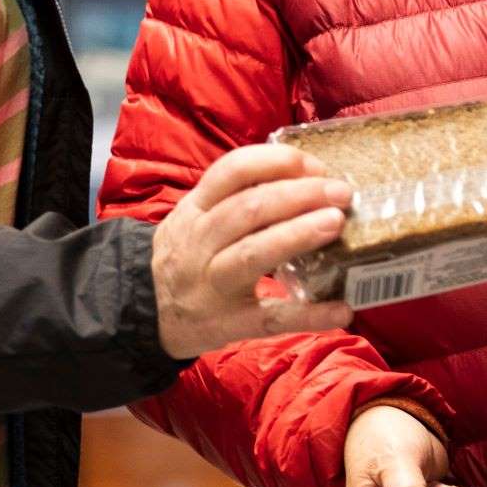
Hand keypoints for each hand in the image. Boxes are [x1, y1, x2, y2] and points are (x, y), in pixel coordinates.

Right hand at [151, 145, 357, 359]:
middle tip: (341, 193)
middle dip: (300, 194)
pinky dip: (310, 315)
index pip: (232, 171)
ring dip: (299, 234)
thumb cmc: (184, 257)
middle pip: (250, 208)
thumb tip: (308, 179)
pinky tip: (342, 310)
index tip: (315, 165)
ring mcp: (213, 284)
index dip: (278, 163)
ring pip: (255, 252)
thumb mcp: (194, 218)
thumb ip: (236, 198)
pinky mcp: (229, 324)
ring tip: (336, 223)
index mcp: (195, 209)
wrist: (144, 312)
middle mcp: (200, 242)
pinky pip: (272, 318)